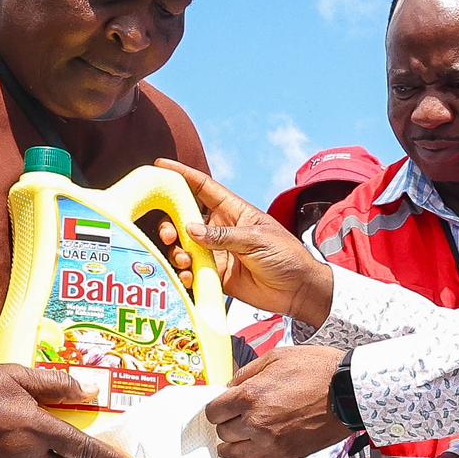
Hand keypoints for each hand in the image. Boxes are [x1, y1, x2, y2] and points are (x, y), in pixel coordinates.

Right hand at [180, 176, 336, 326]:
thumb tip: (190, 229)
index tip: (160, 167)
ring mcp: (216, 252)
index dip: (182, 175)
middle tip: (169, 234)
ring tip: (185, 261)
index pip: (203, 187)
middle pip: (185, 218)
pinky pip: (192, 270)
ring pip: (184, 246)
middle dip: (171, 223)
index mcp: (233, 210)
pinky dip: (185, 274)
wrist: (298, 290)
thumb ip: (223, 236)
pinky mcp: (216, 274)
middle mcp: (220, 229)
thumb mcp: (257, 240)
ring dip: (177, 252)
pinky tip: (188, 277)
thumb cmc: (286, 256)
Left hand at [212, 344, 353, 457]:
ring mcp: (270, 443)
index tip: (225, 405)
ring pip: (233, 451)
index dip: (218, 407)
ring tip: (247, 430)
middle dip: (227, 422)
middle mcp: (255, 423)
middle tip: (239, 414)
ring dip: (236, 440)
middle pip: (222, 431)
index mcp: (250, 396)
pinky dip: (252, 451)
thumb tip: (230, 386)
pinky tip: (261, 439)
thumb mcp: (277, 357)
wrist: (349, 392)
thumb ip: (247, 373)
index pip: (213, 412)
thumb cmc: (317, 370)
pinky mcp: (284, 456)